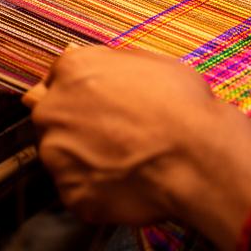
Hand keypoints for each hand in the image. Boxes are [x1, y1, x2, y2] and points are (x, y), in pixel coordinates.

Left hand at [25, 46, 250, 250]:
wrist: (198, 156)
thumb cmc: (182, 105)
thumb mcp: (148, 61)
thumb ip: (105, 61)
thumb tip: (80, 55)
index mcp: (72, 71)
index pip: (56, 78)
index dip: (81, 92)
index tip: (99, 105)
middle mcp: (54, 110)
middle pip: (52, 117)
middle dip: (74, 124)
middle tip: (114, 133)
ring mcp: (58, 156)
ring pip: (62, 156)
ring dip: (84, 158)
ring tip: (126, 158)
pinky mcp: (71, 195)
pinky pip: (78, 190)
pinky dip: (97, 189)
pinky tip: (128, 180)